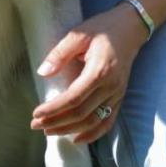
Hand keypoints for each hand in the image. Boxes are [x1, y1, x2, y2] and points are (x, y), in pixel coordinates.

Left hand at [30, 3, 146, 144]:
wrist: (130, 28)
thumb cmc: (102, 29)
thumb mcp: (78, 34)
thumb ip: (60, 53)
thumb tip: (42, 72)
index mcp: (99, 71)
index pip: (73, 98)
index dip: (53, 109)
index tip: (36, 113)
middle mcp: (110, 87)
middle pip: (81, 113)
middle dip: (56, 122)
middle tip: (35, 125)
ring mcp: (117, 94)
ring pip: (93, 121)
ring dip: (70, 130)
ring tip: (49, 131)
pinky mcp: (120, 97)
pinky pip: (108, 121)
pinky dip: (93, 134)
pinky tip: (76, 139)